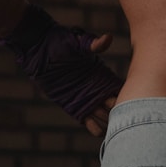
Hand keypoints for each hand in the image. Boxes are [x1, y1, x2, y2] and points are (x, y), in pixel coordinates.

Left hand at [1, 5, 123, 134]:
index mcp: (102, 75)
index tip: (128, 104)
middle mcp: (97, 89)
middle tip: (120, 119)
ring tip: (110, 125)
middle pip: (116, 107)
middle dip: (119, 114)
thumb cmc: (59, 43)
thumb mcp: (77, 43)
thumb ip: (93, 44)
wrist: (38, 51)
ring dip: (109, 124)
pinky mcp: (74, 108)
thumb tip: (109, 38)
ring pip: (106, 119)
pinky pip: (90, 124)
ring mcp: (86, 100)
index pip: (121, 90)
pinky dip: (96, 128)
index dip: (126, 98)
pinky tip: (98, 127)